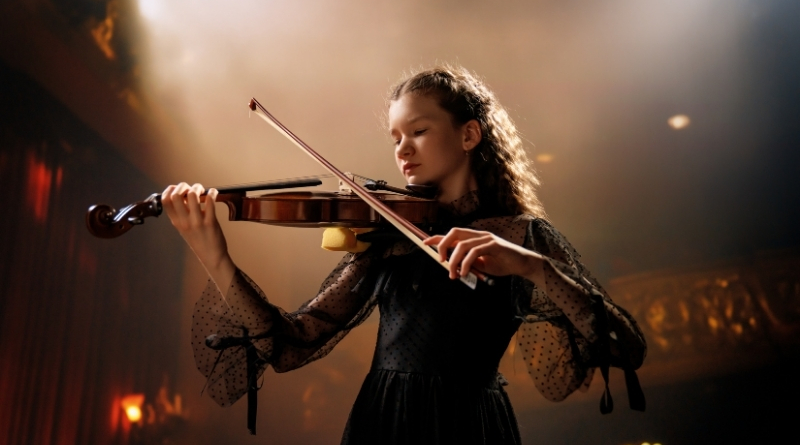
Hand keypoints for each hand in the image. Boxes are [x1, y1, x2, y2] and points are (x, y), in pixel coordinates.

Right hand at [161, 182, 234, 287]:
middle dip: (184, 185)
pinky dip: (213, 193)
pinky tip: (214, 194)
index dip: (170, 189)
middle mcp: (184, 221)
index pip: (165, 200)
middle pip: (176, 195)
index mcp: (176, 221)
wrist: (212, 257)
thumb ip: (182, 212)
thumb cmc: (199, 240)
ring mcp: (197, 222)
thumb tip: (183, 194)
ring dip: (198, 188)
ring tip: (204, 191)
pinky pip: (210, 202)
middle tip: (193, 189)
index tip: (179, 188)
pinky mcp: (210, 222)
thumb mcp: (184, 227)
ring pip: (192, 195)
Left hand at [423, 228, 543, 284]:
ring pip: (462, 244)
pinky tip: (465, 272)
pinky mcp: (494, 245)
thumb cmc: (502, 264)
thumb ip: (468, 263)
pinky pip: (474, 252)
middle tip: (441, 261)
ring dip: (454, 261)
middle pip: (454, 232)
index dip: (437, 237)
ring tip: (453, 274)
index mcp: (474, 238)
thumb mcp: (481, 265)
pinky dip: (466, 263)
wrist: (521, 264)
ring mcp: (487, 238)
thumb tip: (453, 266)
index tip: (424, 242)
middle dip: (443, 245)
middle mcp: (479, 235)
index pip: (452, 234)